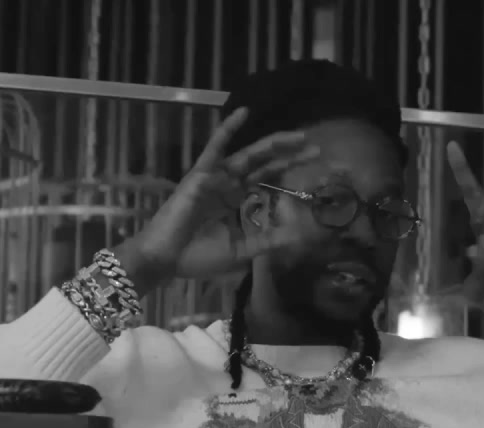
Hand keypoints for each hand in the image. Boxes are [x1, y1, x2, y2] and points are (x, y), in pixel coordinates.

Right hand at [117, 108, 317, 289]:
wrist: (165, 259)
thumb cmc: (198, 257)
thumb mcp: (242, 251)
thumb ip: (268, 241)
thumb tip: (298, 236)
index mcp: (239, 203)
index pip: (270, 184)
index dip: (290, 178)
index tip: (316, 176)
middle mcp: (231, 186)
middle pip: (267, 166)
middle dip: (291, 157)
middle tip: (318, 150)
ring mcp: (217, 177)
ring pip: (251, 155)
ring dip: (275, 144)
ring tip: (299, 136)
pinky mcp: (201, 173)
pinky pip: (216, 147)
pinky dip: (228, 129)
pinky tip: (244, 111)